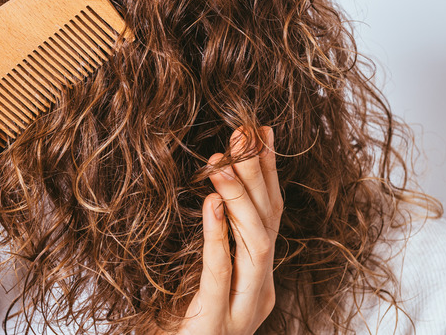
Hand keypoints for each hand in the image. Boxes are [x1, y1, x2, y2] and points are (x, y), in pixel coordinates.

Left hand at [173, 126, 281, 334]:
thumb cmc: (176, 327)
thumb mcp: (196, 280)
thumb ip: (212, 245)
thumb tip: (210, 195)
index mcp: (256, 281)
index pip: (269, 218)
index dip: (267, 174)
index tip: (260, 132)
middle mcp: (258, 293)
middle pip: (268, 225)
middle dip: (259, 175)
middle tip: (245, 131)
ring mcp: (240, 312)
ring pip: (255, 247)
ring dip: (240, 199)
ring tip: (222, 161)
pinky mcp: (214, 323)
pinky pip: (219, 274)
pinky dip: (218, 236)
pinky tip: (211, 205)